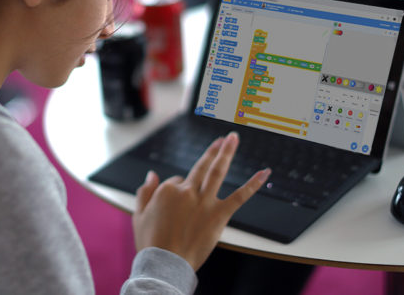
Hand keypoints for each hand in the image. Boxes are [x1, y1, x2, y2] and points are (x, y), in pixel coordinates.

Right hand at [132, 131, 270, 270]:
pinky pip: (239, 196)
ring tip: (233, 138)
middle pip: (201, 166)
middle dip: (213, 150)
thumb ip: (145, 192)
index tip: (176, 207)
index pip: (176, 182)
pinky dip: (253, 184)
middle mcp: (187, 191)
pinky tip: (264, 173)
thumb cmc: (151, 242)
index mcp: (167, 190)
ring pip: (217, 172)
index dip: (176, 192)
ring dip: (226, 153)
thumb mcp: (139, 214)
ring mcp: (204, 202)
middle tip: (223, 139)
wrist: (164, 265)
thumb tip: (152, 174)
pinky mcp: (219, 215)